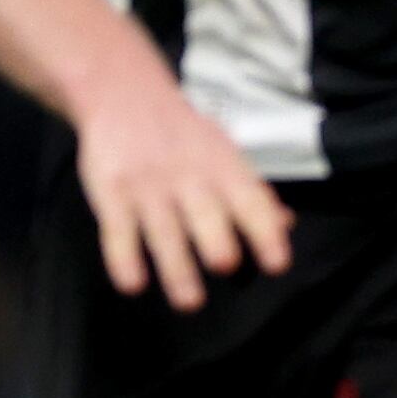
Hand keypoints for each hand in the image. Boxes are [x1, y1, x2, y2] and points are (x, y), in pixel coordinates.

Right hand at [69, 71, 292, 310]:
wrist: (124, 95)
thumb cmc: (184, 135)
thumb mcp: (224, 154)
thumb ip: (253, 193)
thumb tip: (286, 226)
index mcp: (224, 169)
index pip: (251, 202)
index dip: (265, 233)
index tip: (276, 264)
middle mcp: (189, 179)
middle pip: (207, 217)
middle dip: (219, 244)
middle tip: (224, 266)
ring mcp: (148, 188)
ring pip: (164, 233)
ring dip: (177, 270)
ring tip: (189, 302)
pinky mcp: (111, 195)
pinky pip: (117, 232)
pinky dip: (124, 260)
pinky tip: (133, 284)